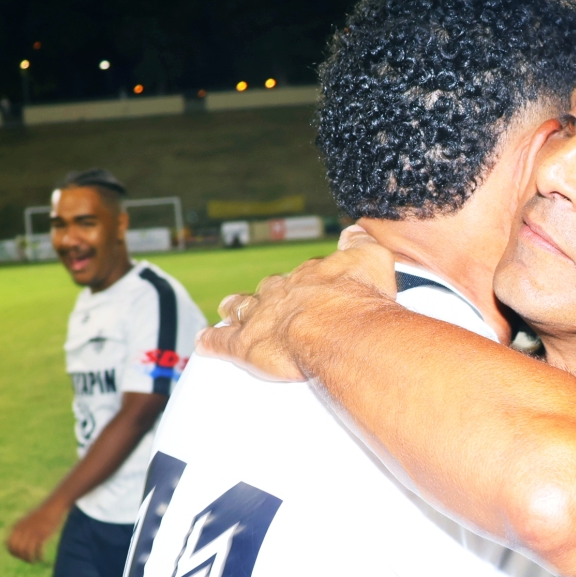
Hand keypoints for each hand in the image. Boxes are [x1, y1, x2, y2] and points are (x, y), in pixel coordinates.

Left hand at [7, 502, 65, 563]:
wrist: (52, 507)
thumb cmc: (41, 515)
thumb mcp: (27, 521)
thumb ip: (21, 530)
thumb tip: (19, 544)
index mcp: (16, 527)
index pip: (9, 545)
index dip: (13, 553)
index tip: (20, 556)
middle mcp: (22, 530)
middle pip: (17, 550)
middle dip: (22, 557)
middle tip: (28, 559)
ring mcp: (32, 533)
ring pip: (26, 552)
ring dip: (30, 559)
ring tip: (34, 561)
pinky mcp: (42, 535)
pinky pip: (38, 551)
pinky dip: (40, 557)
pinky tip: (42, 559)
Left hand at [200, 237, 399, 380]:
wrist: (337, 331)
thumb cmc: (357, 300)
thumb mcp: (372, 260)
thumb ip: (361, 244)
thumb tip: (355, 231)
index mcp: (310, 276)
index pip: (305, 275)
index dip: (305, 281)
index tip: (307, 284)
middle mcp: (281, 293)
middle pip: (267, 289)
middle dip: (264, 293)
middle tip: (262, 296)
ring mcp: (260, 318)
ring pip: (241, 309)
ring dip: (234, 309)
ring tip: (227, 309)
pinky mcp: (244, 345)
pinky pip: (221, 342)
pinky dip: (211, 342)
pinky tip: (203, 342)